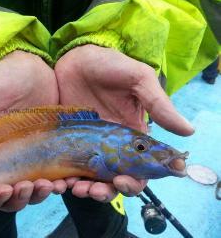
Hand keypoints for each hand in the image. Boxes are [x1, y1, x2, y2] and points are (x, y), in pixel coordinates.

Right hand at [0, 51, 63, 210]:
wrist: (37, 66)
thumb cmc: (5, 78)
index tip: (1, 190)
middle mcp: (5, 160)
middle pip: (8, 195)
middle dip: (17, 197)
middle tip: (27, 186)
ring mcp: (29, 158)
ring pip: (30, 190)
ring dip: (37, 194)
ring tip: (48, 184)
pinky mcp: (49, 153)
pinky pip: (53, 177)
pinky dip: (57, 185)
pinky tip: (63, 181)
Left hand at [55, 45, 193, 199]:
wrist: (75, 56)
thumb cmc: (109, 65)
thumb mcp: (137, 80)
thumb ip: (158, 105)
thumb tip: (189, 131)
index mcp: (131, 135)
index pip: (139, 169)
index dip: (136, 181)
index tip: (125, 182)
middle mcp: (110, 146)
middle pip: (113, 180)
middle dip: (107, 191)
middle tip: (97, 190)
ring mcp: (87, 145)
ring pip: (89, 178)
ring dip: (85, 190)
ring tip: (76, 188)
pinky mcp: (66, 141)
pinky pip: (66, 166)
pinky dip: (63, 179)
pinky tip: (57, 181)